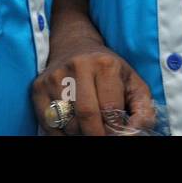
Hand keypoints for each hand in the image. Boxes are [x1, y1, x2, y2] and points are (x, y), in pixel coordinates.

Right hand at [30, 37, 155, 135]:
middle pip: (87, 116)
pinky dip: (61, 134)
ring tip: (88, 128)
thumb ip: (143, 109)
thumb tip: (135, 132)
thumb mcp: (132, 82)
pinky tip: (72, 127)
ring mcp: (55, 76)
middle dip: (96, 135)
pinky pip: (48, 122)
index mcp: (105, 64)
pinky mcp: (38, 87)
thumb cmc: (109, 70)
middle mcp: (78, 66)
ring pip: (68, 122)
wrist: (74, 45)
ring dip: (80, 133)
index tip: (116, 133)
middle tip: (102, 136)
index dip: (115, 129)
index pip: (110, 109)